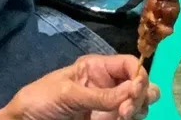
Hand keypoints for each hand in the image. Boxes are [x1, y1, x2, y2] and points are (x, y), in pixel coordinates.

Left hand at [0, 53, 156, 119]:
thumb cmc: (39, 100)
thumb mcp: (68, 94)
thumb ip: (100, 95)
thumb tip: (133, 90)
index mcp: (98, 68)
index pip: (129, 65)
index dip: (139, 75)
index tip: (136, 91)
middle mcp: (106, 86)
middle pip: (138, 85)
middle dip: (141, 94)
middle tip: (127, 110)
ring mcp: (105, 107)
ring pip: (135, 105)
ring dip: (136, 109)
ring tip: (123, 117)